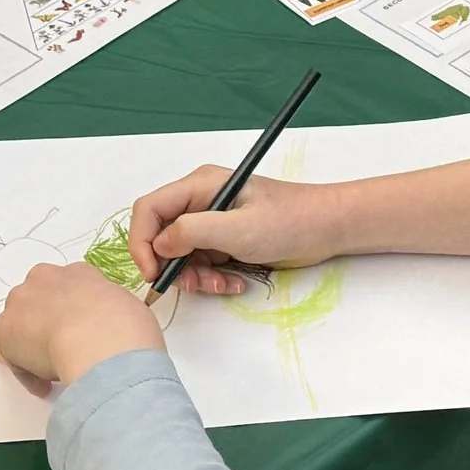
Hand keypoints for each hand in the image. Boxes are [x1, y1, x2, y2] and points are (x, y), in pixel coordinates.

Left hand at [0, 261, 166, 387]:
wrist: (100, 340)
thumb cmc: (124, 326)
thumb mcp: (126, 309)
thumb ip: (107, 313)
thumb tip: (104, 329)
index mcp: (79, 272)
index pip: (68, 289)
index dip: (73, 314)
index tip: (81, 334)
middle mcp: (46, 278)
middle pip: (38, 301)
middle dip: (44, 324)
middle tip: (61, 352)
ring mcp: (20, 300)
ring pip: (20, 325)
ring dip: (30, 346)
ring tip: (51, 372)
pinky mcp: (4, 328)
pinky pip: (12, 354)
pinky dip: (25, 372)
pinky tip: (44, 386)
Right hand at [128, 167, 347, 296]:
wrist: (327, 230)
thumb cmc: (289, 221)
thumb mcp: (238, 228)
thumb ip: (193, 232)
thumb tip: (159, 244)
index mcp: (199, 186)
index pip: (149, 210)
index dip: (142, 242)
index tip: (153, 272)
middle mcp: (200, 202)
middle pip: (161, 236)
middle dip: (173, 265)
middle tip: (194, 284)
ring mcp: (212, 223)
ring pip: (180, 256)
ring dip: (195, 277)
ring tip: (222, 284)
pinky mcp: (224, 241)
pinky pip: (202, 264)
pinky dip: (212, 278)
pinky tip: (234, 283)